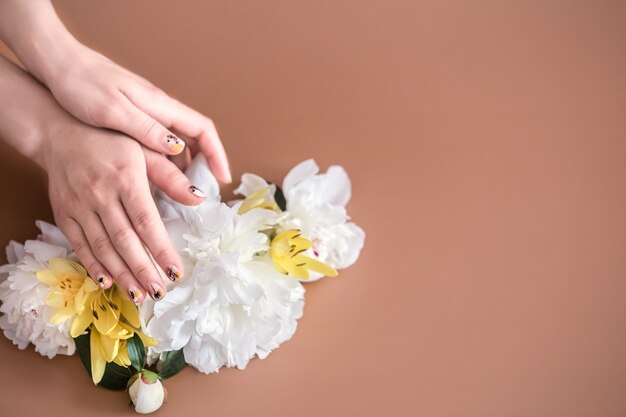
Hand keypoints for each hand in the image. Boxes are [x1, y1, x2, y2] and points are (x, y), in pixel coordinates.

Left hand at [0, 0, 230, 181]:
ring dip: (186, 164)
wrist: (57, 64)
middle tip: (204, 190)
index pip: (203, 130)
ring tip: (183, 190)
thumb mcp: (114, 111)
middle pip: (196, 137)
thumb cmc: (81, 85)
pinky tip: (157, 176)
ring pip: (178, 140)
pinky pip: (160, 141)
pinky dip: (166, 160)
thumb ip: (147, 130)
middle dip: (206, 164)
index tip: (222, 178)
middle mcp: (159, 108)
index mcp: (159, 105)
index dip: (217, 155)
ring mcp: (147, 112)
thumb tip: (179, 148)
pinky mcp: (134, 116)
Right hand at [39, 119, 204, 302]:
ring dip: (121, 274)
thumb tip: (199, 199)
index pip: (146, 221)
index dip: (161, 249)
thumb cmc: (111, 139)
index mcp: (126, 177)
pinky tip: (107, 282)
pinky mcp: (63, 212)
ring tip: (139, 295)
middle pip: (124, 240)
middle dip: (143, 270)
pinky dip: (92, 265)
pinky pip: (78, 244)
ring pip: (101, 247)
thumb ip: (171, 176)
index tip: (176, 271)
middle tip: (159, 292)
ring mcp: (79, 205)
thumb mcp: (145, 149)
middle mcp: (101, 193)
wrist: (60, 130)